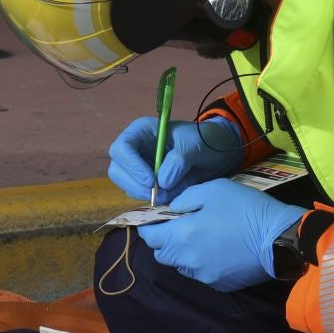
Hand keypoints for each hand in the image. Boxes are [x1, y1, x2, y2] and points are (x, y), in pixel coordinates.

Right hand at [107, 116, 246, 203]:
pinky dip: (155, 200)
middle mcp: (134, 150)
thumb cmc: (204, 141)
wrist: (216, 153)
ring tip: (172, 193)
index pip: (122, 149)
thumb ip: (179, 160)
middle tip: (160, 195)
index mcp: (141, 132)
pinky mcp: (146, 185)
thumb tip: (162, 182)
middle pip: (117, 171)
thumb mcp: (195, 145)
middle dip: (136, 186)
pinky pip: (142, 196)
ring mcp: (138, 168)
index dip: (132, 167)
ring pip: (128, 187)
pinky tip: (173, 195)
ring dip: (147, 195)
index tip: (151, 181)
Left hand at [138, 179, 304, 291]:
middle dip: (165, 241)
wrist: (279, 238)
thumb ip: (185, 199)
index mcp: (181, 236)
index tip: (156, 218)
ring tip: (201, 239)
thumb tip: (172, 210)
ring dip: (183, 253)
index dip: (149, 226)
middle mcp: (187, 261)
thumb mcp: (213, 190)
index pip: (149, 236)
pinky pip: (201, 274)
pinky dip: (202, 263)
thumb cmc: (245, 209)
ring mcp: (203, 276)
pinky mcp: (219, 285)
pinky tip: (218, 251)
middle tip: (180, 226)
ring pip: (181, 266)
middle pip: (162, 254)